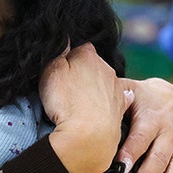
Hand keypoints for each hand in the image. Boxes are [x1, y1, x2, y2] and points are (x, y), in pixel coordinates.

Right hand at [38, 43, 134, 172]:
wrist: (89, 136)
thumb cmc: (66, 101)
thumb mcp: (51, 70)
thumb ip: (59, 51)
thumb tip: (65, 36)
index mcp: (88, 55)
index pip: (78, 48)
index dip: (68, 57)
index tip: (59, 69)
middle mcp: (106, 68)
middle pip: (92, 65)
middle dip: (82, 72)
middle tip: (66, 88)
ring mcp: (116, 88)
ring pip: (104, 81)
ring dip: (95, 87)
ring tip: (80, 102)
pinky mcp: (121, 108)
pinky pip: (117, 98)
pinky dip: (110, 100)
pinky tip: (105, 105)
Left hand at [119, 77, 172, 172]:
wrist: (172, 96)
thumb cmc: (142, 99)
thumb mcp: (128, 92)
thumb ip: (113, 102)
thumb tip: (93, 111)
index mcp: (152, 117)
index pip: (140, 137)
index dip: (131, 153)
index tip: (122, 168)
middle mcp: (171, 131)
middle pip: (159, 156)